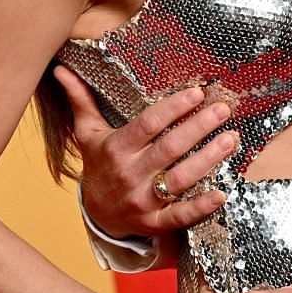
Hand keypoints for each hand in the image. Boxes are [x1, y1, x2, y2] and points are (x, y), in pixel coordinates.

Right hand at [57, 67, 233, 238]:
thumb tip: (61, 70)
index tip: (197, 93)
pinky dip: (200, 207)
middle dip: (198, 127)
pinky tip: (221, 194)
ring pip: (179, 179)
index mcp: (116, 148)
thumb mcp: (88, 133)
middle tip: (222, 110)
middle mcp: (129, 174)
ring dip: (207, 160)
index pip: (148, 124)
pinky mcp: (154, 222)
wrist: (97, 214)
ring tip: (230, 140)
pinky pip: (179, 216)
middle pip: (169, 148)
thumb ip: (81, 101)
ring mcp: (142, 200)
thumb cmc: (99, 165)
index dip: (173, 108)